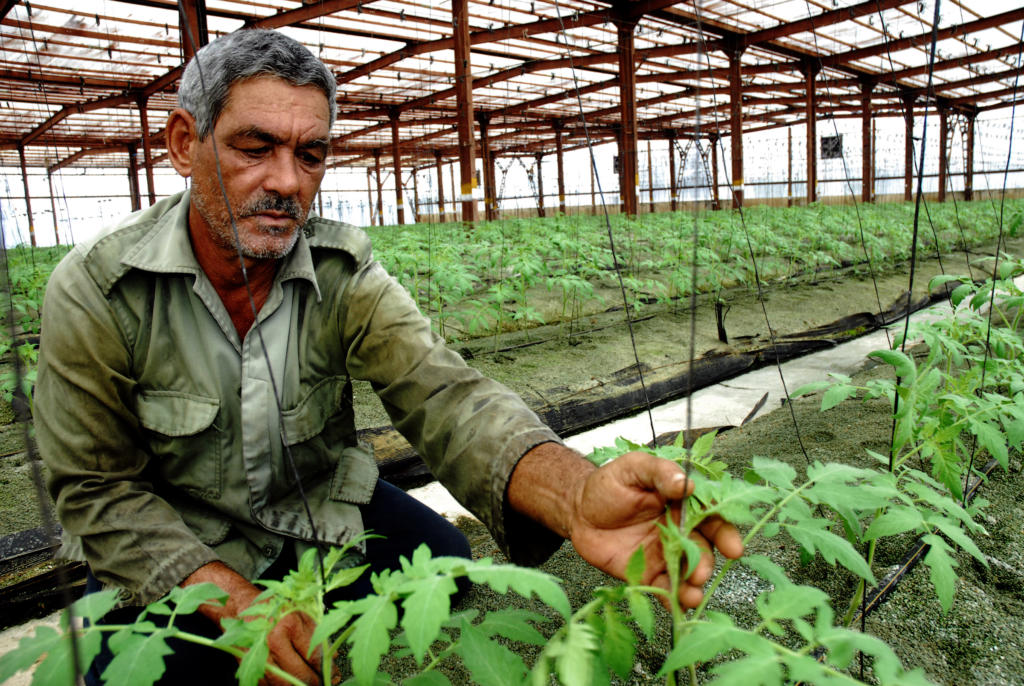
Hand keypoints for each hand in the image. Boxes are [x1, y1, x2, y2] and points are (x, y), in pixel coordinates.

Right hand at [183, 561, 337, 685]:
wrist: (241, 607)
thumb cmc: (275, 608)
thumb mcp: (301, 614)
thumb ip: (317, 635)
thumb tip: (332, 660)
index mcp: (289, 625)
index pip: (314, 656)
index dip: (327, 671)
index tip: (334, 677)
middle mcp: (272, 641)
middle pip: (299, 674)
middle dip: (314, 682)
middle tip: (322, 684)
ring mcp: (258, 655)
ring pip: (283, 684)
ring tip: (307, 684)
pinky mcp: (247, 666)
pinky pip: (267, 685)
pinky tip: (289, 682)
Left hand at [567, 451, 742, 609]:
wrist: (579, 509)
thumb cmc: (609, 484)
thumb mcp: (634, 467)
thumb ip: (659, 472)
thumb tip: (686, 484)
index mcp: (683, 505)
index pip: (711, 518)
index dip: (725, 533)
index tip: (733, 547)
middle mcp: (679, 532)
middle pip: (702, 549)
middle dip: (705, 563)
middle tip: (701, 572)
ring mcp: (664, 555)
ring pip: (685, 573)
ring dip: (692, 585)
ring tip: (692, 594)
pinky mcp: (646, 574)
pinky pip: (663, 589)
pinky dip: (673, 599)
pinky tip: (678, 604)